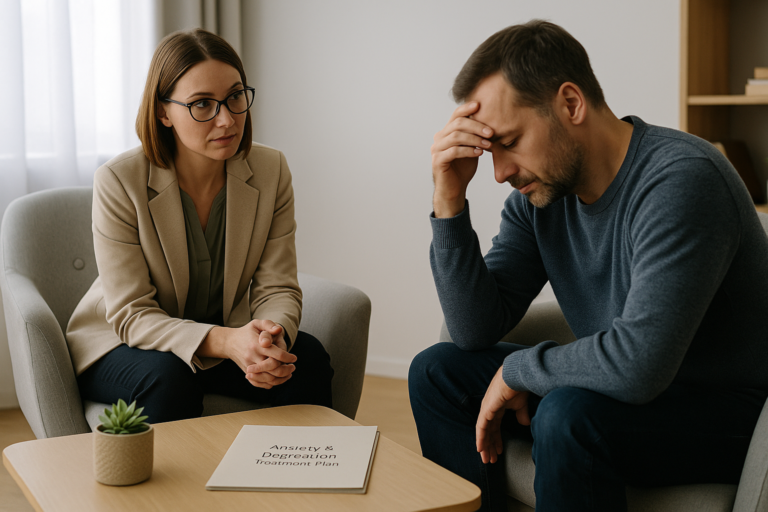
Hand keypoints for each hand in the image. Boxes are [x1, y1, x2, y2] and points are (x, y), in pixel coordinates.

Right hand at [228, 319, 296, 388]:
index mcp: (256, 345)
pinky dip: (270, 384)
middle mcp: (252, 357)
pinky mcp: (247, 373)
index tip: (294, 358)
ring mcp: (249, 366)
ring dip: (281, 379)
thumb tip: (278, 330)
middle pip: (273, 369)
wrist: (229, 343)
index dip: (287, 357)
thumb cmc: (246, 332)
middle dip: (286, 369)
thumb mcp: (257, 323)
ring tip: (289, 374)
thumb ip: (269, 325)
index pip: (276, 355)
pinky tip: (278, 379)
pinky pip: (259, 383)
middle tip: (293, 367)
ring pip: (267, 378)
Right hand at [431, 101, 492, 217]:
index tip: (480, 105)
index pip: (455, 115)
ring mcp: (436, 149)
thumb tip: (490, 122)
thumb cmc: (463, 168)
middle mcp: (439, 138)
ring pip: (456, 137)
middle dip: (476, 126)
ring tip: (488, 145)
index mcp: (446, 133)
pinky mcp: (438, 161)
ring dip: (474, 139)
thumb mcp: (472, 148)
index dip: (466, 108)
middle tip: (491, 132)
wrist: (454, 189)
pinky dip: (468, 151)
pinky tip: (479, 153)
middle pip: (457, 124)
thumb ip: (475, 136)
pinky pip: (454, 151)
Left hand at [476, 365, 529, 463]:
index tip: (499, 451)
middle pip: (488, 431)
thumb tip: (525, 423)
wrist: (518, 376)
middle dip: (490, 446)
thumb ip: (521, 414)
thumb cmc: (519, 386)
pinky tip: (480, 448)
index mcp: (497, 407)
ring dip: (485, 446)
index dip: (497, 439)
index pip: (495, 427)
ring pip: (483, 432)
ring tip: (486, 458)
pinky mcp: (486, 410)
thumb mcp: (521, 404)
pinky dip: (480, 438)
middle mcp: (489, 409)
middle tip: (490, 459)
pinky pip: (481, 427)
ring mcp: (486, 409)